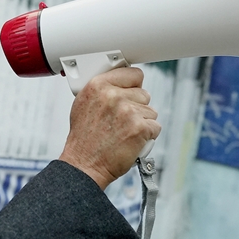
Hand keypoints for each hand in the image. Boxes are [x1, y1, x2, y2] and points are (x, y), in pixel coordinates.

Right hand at [59, 67, 161, 188]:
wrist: (84, 165)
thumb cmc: (84, 140)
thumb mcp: (83, 105)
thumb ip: (102, 91)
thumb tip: (121, 84)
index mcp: (98, 86)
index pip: (133, 74)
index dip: (134, 87)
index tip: (131, 94)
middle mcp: (112, 95)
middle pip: (144, 94)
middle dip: (137, 108)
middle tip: (121, 122)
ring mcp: (128, 111)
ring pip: (151, 112)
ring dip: (142, 123)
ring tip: (123, 133)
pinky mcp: (139, 127)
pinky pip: (155, 127)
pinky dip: (147, 137)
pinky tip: (131, 141)